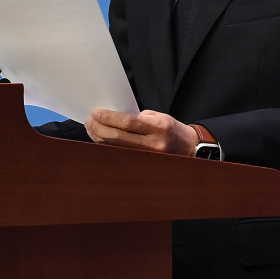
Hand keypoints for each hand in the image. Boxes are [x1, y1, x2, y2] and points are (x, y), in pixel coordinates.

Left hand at [84, 108, 198, 155]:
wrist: (189, 148)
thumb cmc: (172, 129)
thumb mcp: (159, 117)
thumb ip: (139, 118)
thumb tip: (114, 118)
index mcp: (158, 127)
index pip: (128, 122)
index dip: (109, 118)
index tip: (96, 113)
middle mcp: (154, 143)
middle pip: (119, 138)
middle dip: (100, 128)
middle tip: (89, 121)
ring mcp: (149, 157)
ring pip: (117, 149)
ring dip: (101, 139)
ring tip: (91, 129)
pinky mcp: (145, 165)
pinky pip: (121, 156)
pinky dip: (109, 148)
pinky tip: (101, 141)